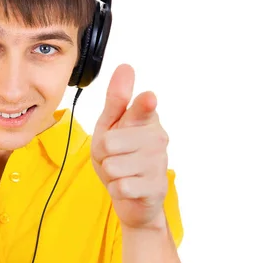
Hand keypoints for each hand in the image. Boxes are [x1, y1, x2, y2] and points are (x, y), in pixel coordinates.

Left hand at [91, 64, 168, 229]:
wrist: (131, 195)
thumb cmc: (119, 153)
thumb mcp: (111, 124)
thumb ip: (117, 98)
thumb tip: (125, 67)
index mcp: (146, 118)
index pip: (142, 109)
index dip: (143, 105)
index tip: (148, 98)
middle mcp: (157, 138)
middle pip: (109, 143)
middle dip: (103, 153)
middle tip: (114, 155)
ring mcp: (159, 163)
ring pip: (112, 166)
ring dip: (109, 172)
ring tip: (122, 171)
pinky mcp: (155, 187)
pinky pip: (120, 186)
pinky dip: (116, 189)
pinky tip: (128, 186)